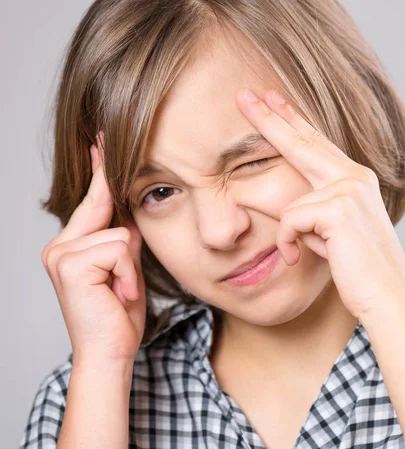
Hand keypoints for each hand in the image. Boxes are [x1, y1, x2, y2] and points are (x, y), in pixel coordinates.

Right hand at [41, 132, 146, 362]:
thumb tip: (129, 204)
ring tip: (120, 292)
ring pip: (120, 234)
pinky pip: (119, 249)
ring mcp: (61, 254)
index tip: (103, 139)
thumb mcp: (125, 267)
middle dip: (125, 242)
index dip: (101, 170)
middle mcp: (59, 246)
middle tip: (119, 279)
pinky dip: (128, 274)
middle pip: (108, 211)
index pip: (92, 200)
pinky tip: (118, 295)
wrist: (110, 352)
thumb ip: (121, 236)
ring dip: (130, 267)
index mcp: (71, 246)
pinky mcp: (70, 263)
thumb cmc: (119, 313)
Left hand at [236, 89, 404, 319]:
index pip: (317, 142)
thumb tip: (265, 195)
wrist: (386, 295)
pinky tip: (298, 258)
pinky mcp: (339, 209)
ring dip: (293, 234)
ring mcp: (349, 190)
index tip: (273, 99)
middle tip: (245, 95)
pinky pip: (291, 221)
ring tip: (308, 254)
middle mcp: (354, 177)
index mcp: (355, 179)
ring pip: (291, 201)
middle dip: (270, 117)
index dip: (293, 119)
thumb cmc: (357, 268)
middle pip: (302, 141)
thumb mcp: (328, 231)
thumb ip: (308, 207)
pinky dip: (290, 243)